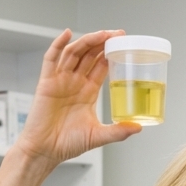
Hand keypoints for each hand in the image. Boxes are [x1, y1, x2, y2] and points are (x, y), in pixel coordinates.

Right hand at [0, 29, 141, 185]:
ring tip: (102, 34)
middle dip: (103, 42)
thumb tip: (139, 128)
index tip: (124, 43)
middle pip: (89, 55)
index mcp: (87, 92)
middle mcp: (74, 82)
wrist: (45, 151)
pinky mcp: (46, 82)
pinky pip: (51, 59)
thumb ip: (118, 131)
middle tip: (118, 34)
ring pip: (74, 53)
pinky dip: (58, 45)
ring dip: (87, 41)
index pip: (100, 65)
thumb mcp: (98, 135)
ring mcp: (60, 80)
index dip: (111, 53)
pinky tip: (67, 34)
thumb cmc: (67, 144)